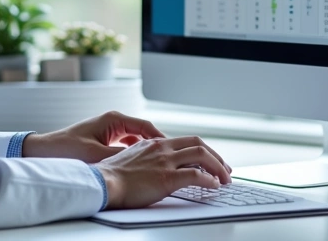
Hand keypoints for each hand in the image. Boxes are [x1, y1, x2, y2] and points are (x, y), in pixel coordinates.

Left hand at [21, 110, 166, 162]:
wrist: (44, 150)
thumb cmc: (66, 149)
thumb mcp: (97, 154)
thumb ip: (122, 156)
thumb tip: (143, 161)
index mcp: (114, 119)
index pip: (146, 127)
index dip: (162, 140)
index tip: (174, 151)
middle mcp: (113, 120)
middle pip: (144, 132)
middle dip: (157, 145)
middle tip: (170, 158)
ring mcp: (109, 129)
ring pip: (136, 138)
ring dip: (146, 149)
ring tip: (158, 163)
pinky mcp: (105, 138)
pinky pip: (127, 144)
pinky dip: (135, 152)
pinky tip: (140, 165)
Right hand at [93, 136, 231, 208]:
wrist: (103, 183)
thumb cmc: (111, 177)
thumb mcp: (130, 159)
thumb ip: (145, 159)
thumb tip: (153, 168)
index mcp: (153, 143)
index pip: (186, 140)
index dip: (203, 150)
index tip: (210, 160)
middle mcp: (161, 148)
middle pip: (198, 144)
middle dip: (216, 156)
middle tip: (225, 169)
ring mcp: (165, 162)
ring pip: (202, 155)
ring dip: (218, 168)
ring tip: (224, 179)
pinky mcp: (167, 178)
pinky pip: (196, 175)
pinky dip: (210, 180)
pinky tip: (214, 186)